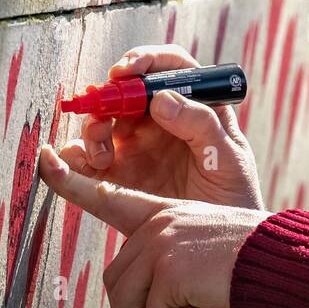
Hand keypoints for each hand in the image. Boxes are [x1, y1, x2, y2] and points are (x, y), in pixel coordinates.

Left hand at [39, 144, 271, 307]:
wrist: (283, 267)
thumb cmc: (250, 270)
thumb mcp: (201, 260)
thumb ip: (168, 270)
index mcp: (164, 214)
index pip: (106, 196)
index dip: (70, 180)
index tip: (45, 159)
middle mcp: (157, 223)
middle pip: (117, 282)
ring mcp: (161, 241)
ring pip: (129, 301)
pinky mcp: (169, 266)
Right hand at [59, 44, 263, 209]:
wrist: (220, 247)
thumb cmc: (234, 196)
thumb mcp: (229, 159)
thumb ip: (202, 125)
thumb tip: (161, 99)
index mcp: (193, 106)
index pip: (169, 68)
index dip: (146, 60)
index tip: (128, 70)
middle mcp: (159, 121)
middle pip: (125, 92)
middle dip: (109, 96)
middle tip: (106, 113)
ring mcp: (135, 146)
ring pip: (101, 122)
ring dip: (93, 129)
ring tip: (104, 154)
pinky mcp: (115, 174)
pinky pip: (85, 158)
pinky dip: (74, 156)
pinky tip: (85, 166)